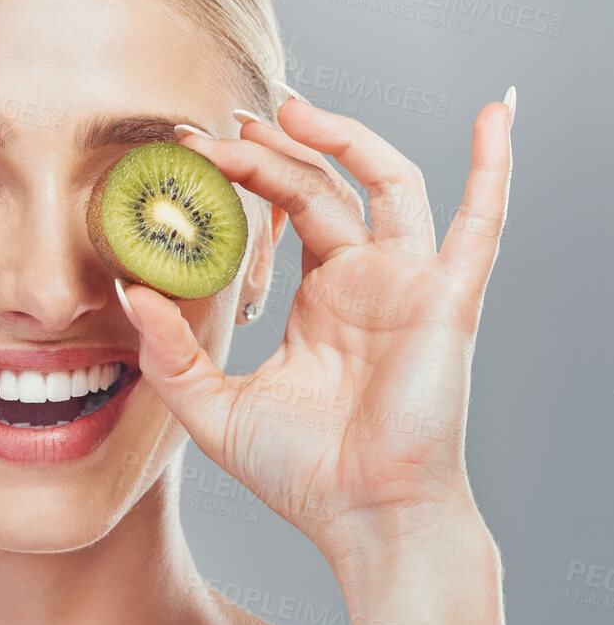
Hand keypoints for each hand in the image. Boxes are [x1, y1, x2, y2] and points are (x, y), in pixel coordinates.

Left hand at [117, 94, 512, 566]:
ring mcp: (409, 285)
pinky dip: (494, 167)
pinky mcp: (447, 300)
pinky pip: (481, 222)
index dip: (244, 176)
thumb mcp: (212, 409)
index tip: (190, 151)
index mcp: (322, 302)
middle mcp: (367, 283)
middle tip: (220, 123)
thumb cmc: (302, 474)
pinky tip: (496, 114)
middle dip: (273, 149)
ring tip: (289, 108)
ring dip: (343, 138)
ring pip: (386, 182)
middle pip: (324, 186)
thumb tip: (129, 291)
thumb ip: (170, 352)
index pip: (288, 213)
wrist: (363, 517)